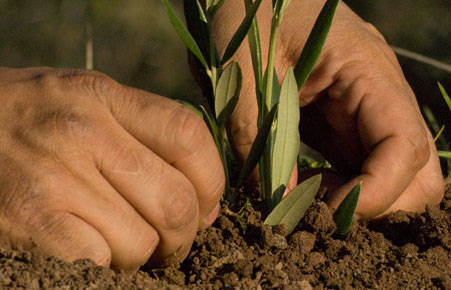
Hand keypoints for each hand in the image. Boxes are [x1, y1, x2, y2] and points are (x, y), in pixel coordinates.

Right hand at [0, 67, 223, 269]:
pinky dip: (104, 268)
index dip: (212, 182)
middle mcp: (80, 131)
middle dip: (183, 235)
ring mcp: (52, 179)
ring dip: (141, 257)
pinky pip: (98, 262)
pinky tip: (91, 254)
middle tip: (167, 241)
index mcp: (101, 96)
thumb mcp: (84, 102)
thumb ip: (146, 136)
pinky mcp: (30, 223)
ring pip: (141, 242)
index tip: (205, 203)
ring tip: (120, 244)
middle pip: (175, 201)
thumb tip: (206, 204)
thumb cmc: (26, 122)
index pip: (189, 136)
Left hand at [212, 0, 443, 218]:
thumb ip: (256, 130)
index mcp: (367, 69)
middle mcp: (382, 93)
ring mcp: (371, 110)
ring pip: (400, 176)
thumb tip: (282, 199)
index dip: (379, 192)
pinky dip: (345, 192)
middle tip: (319, 213)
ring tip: (306, 199)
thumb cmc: (246, 7)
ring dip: (362, 203)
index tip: (327, 213)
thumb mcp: (241, 65)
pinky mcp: (352, 121)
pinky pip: (368, 169)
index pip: (406, 145)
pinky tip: (303, 186)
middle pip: (421, 172)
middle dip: (380, 207)